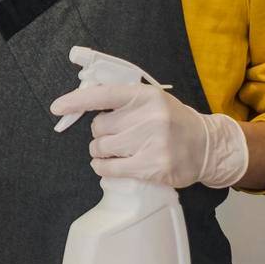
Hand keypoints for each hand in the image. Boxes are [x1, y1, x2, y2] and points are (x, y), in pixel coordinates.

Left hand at [49, 82, 248, 188]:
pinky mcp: (153, 166)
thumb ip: (121, 100)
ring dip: (101, 151)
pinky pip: (110, 168)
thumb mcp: (151, 101)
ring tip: (116, 151)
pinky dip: (103, 168)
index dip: (77, 101)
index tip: (57, 107)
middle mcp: (149, 117)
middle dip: (101, 133)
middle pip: (99, 127)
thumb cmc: (172, 121)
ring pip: (102, 148)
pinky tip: (108, 165)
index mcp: (145, 95)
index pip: (103, 95)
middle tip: (115, 136)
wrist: (207, 146)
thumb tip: (82, 102)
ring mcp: (152, 143)